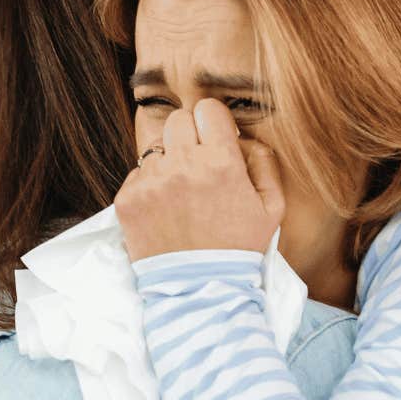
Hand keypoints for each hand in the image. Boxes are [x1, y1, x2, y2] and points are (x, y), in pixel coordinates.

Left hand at [116, 98, 285, 261]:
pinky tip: (165, 209)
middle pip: (178, 120)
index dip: (213, 121)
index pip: (208, 109)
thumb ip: (264, 163)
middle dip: (189, 135)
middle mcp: (183, 166)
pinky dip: (149, 186)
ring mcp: (151, 182)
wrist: (200, 290)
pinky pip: (137, 174)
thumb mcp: (272, 208)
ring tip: (181, 193)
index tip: (215, 138)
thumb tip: (244, 138)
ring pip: (156, 148)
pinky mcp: (128, 200)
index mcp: (220, 162)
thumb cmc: (239, 249)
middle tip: (198, 162)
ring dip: (168, 162)